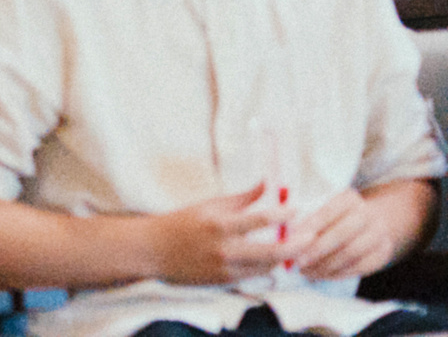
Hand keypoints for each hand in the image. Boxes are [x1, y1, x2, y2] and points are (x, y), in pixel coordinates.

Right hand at [143, 184, 285, 284]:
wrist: (154, 251)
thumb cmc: (181, 223)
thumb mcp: (209, 206)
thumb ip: (242, 198)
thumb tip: (268, 184)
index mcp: (219, 224)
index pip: (261, 219)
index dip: (284, 213)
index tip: (296, 208)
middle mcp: (225, 249)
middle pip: (275, 251)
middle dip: (299, 244)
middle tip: (312, 235)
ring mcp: (227, 269)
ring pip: (269, 266)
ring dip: (285, 256)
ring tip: (296, 245)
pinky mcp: (226, 282)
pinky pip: (256, 275)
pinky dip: (267, 265)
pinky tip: (273, 257)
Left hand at [287, 187, 403, 280]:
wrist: (375, 222)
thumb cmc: (338, 215)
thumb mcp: (326, 206)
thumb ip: (309, 217)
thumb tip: (288, 236)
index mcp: (349, 199)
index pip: (327, 212)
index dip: (310, 227)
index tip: (292, 241)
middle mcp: (367, 215)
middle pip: (341, 235)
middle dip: (317, 250)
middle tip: (298, 262)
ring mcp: (378, 236)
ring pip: (350, 254)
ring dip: (325, 266)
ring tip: (306, 271)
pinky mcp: (381, 255)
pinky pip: (358, 268)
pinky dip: (337, 274)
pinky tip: (321, 275)